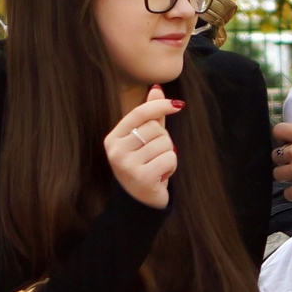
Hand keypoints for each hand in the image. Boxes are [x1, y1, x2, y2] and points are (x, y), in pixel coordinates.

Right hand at [103, 85, 180, 209]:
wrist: (138, 202)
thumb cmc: (142, 166)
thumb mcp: (143, 140)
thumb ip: (149, 116)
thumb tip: (157, 89)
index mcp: (113, 138)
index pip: (140, 113)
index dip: (160, 106)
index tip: (178, 105)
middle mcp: (116, 151)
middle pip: (155, 128)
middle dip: (163, 140)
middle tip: (155, 155)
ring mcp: (127, 165)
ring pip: (165, 144)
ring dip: (168, 154)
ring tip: (157, 166)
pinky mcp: (142, 178)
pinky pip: (170, 159)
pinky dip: (171, 167)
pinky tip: (161, 176)